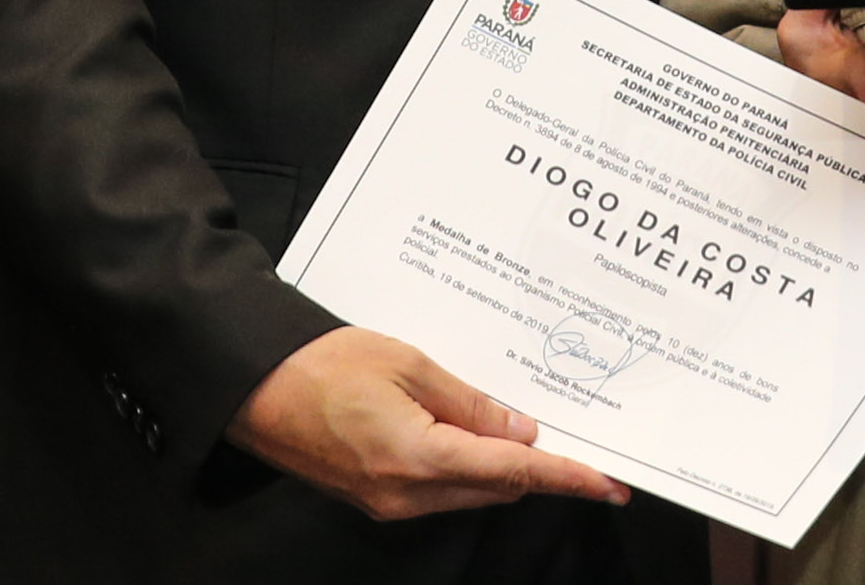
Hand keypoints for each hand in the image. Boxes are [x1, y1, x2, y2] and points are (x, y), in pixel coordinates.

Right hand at [229, 326, 629, 520]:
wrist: (254, 386)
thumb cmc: (324, 363)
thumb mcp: (410, 364)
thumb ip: (471, 402)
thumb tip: (522, 429)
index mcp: (420, 458)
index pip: (514, 473)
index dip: (568, 478)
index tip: (610, 483)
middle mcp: (408, 495)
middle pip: (497, 488)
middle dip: (538, 466)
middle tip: (575, 432)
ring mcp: (389, 502)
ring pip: (471, 491)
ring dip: (501, 463)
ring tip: (522, 420)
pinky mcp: (375, 496)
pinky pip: (441, 488)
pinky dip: (467, 463)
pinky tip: (473, 428)